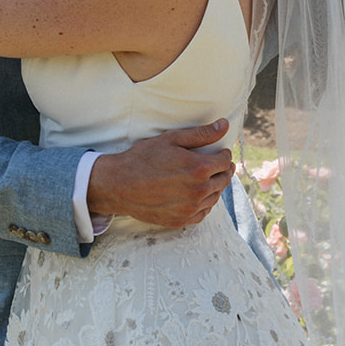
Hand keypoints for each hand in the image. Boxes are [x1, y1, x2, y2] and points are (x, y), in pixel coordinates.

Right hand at [86, 119, 234, 227]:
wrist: (119, 185)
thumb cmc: (143, 158)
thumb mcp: (172, 139)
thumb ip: (201, 133)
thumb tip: (224, 125)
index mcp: (199, 168)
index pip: (225, 161)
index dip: (224, 154)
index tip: (219, 151)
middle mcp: (199, 191)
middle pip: (224, 179)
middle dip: (224, 169)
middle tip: (217, 164)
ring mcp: (191, 208)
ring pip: (215, 197)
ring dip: (215, 186)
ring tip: (207, 178)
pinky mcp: (182, 220)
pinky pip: (203, 212)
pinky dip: (204, 203)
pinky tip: (196, 194)